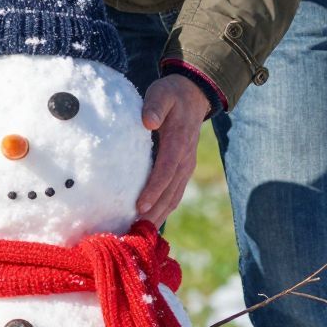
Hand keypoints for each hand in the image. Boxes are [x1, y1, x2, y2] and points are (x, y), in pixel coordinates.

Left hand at [136, 76, 207, 226]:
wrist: (193, 96)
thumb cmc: (171, 95)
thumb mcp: (162, 93)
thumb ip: (155, 106)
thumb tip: (147, 120)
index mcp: (179, 143)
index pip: (166, 171)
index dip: (153, 190)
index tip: (139, 207)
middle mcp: (185, 160)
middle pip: (170, 192)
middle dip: (153, 213)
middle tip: (133, 231)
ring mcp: (185, 167)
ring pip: (173, 198)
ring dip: (158, 216)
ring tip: (138, 233)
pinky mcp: (182, 171)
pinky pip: (174, 194)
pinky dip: (162, 210)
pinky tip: (147, 222)